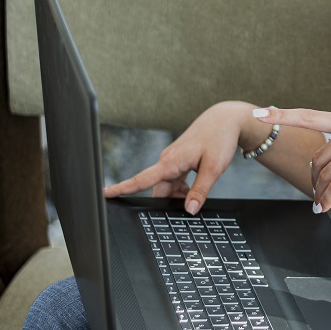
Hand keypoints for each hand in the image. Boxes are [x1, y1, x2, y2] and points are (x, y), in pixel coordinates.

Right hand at [103, 101, 253, 213]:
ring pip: (168, 187)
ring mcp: (172, 161)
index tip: (104, 195)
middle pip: (159, 190)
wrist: (226, 119)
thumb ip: (200, 190)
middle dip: (169, 202)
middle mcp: (167, 161)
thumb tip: (189, 209)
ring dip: (179, 195)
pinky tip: (196, 189)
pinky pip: (175, 182)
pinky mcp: (179, 162)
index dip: (122, 188)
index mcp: (170, 162)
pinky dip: (183, 189)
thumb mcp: (214, 167)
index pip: (141, 179)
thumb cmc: (219, 138)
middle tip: (187, 207)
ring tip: (197, 193)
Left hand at [250, 108, 330, 211]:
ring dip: (320, 192)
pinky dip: (326, 200)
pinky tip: (323, 208)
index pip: (310, 115)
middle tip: (319, 193)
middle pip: (317, 158)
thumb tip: (325, 163)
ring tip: (324, 201)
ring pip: (324, 174)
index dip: (282, 114)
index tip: (259, 112)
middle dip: (314, 179)